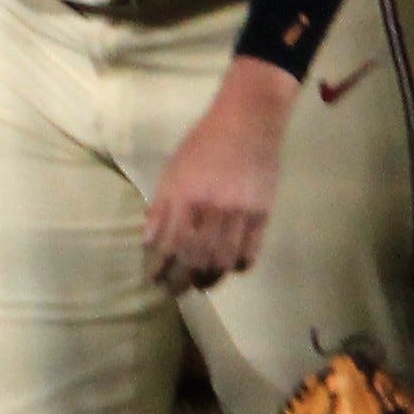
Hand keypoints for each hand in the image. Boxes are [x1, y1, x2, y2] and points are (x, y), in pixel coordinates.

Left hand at [141, 59, 290, 290]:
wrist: (248, 122)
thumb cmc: (204, 143)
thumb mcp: (173, 170)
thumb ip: (161, 206)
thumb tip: (149, 240)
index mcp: (185, 197)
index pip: (169, 244)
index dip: (160, 267)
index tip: (153, 280)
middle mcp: (212, 210)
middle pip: (196, 258)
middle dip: (181, 280)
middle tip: (173, 291)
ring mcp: (241, 215)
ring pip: (223, 261)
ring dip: (209, 278)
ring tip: (199, 285)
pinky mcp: (263, 215)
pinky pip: (251, 252)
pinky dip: (238, 266)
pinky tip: (229, 269)